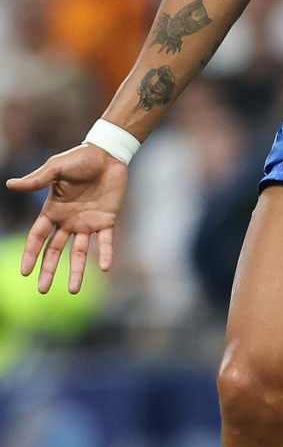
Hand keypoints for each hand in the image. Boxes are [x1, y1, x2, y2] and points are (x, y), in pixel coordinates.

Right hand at [6, 144, 126, 294]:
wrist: (107, 156)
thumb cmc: (79, 159)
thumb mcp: (55, 169)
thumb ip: (36, 181)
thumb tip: (10, 185)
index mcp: (52, 211)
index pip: (37, 237)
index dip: (30, 254)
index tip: (23, 272)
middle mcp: (68, 221)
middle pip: (55, 251)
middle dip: (48, 270)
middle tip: (42, 290)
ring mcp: (88, 223)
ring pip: (79, 253)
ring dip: (77, 271)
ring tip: (73, 291)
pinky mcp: (107, 221)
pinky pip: (105, 242)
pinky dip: (104, 254)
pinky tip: (104, 268)